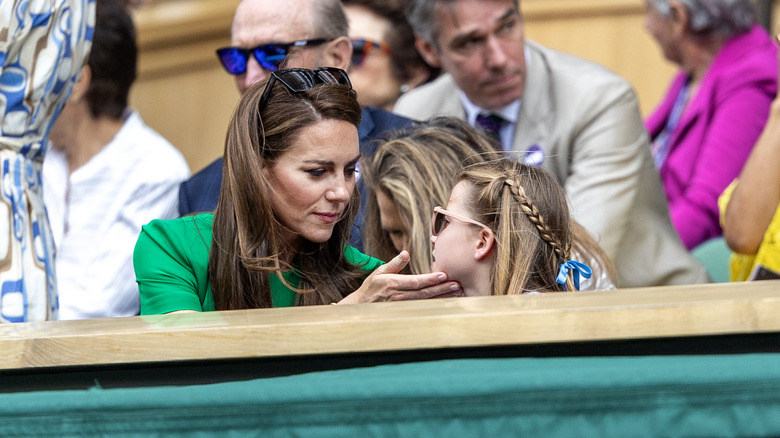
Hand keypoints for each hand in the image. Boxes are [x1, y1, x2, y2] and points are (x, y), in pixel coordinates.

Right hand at [338, 251, 461, 303]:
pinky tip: (447, 300)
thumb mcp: (380, 271)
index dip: (430, 279)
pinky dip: (435, 303)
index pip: (415, 281)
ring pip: (426, 301)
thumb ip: (395, 263)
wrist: (361, 306)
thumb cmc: (372, 286)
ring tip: (457, 292)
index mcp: (393, 283)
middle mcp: (399, 296)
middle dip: (442, 289)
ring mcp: (402, 305)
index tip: (444, 275)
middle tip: (457, 285)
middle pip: (424, 293)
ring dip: (442, 297)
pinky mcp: (405, 311)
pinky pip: (423, 307)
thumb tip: (406, 253)